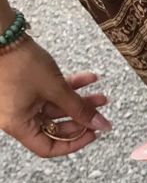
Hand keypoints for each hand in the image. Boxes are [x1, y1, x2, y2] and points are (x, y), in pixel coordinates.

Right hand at [0, 36, 110, 155]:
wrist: (2, 34)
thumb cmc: (21, 63)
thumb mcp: (56, 89)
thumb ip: (80, 109)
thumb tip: (102, 126)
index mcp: (18, 125)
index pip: (48, 148)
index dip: (73, 144)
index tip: (93, 133)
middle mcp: (18, 116)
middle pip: (55, 128)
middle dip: (81, 119)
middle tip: (99, 112)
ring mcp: (22, 102)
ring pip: (57, 108)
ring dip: (80, 101)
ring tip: (102, 95)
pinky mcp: (26, 87)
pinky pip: (51, 93)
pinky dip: (70, 87)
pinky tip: (90, 78)